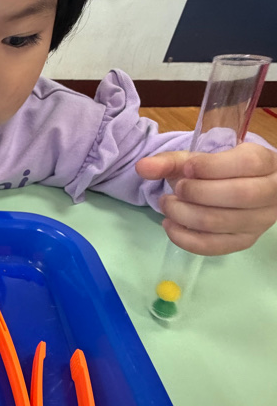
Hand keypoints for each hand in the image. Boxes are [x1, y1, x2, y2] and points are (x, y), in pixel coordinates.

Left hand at [136, 142, 276, 254]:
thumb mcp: (201, 160)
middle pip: (237, 195)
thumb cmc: (221, 171)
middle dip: (196, 192)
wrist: (241, 190)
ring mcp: (259, 221)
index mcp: (265, 163)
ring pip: (222, 222)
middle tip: (174, 190)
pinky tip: (170, 225)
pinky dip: (185, 238)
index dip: (211, 167)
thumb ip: (172, 161)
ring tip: (167, 205)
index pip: (246, 164)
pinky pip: (214, 246)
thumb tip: (142, 167)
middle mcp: (270, 194)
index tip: (186, 168)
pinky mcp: (244, 241)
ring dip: (185, 214)